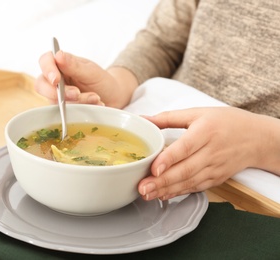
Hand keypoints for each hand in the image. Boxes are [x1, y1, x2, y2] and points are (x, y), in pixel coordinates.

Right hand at [34, 50, 136, 107]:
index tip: (56, 79)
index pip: (45, 61)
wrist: (113, 98)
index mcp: (61, 64)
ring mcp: (57, 95)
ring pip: (54, 101)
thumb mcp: (91, 71)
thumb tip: (58, 55)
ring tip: (95, 98)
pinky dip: (81, 109)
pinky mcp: (62, 109)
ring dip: (76, 101)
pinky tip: (95, 104)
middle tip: (77, 94)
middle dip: (59, 92)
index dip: (47, 70)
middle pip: (41, 84)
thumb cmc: (101, 81)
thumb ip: (74, 65)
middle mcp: (55, 79)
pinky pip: (64, 112)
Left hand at [138, 107, 279, 200]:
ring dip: (167, 190)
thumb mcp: (198, 113)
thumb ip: (169, 117)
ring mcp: (215, 168)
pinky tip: (163, 195)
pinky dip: (179, 192)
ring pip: (189, 182)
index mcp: (206, 131)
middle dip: (162, 181)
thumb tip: (144, 119)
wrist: (257, 138)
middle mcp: (211, 152)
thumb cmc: (227, 122)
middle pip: (185, 169)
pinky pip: (196, 187)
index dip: (168, 159)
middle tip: (142, 187)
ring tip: (148, 194)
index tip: (153, 169)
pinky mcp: (216, 178)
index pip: (185, 147)